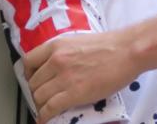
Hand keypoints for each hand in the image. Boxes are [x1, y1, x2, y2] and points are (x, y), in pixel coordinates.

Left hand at [24, 31, 139, 123]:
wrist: (127, 51)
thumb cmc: (111, 45)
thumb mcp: (80, 41)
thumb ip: (65, 52)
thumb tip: (59, 66)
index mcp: (57, 45)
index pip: (29, 62)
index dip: (29, 74)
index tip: (33, 80)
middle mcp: (56, 60)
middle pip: (33, 82)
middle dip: (37, 92)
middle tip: (43, 97)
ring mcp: (64, 77)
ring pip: (39, 96)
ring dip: (41, 105)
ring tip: (46, 108)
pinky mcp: (73, 93)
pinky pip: (50, 108)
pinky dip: (44, 116)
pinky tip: (44, 119)